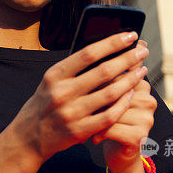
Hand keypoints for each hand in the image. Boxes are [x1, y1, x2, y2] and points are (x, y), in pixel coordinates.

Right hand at [13, 32, 149, 161]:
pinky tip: (132, 93)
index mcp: (55, 75)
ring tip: (141, 71)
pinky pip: (109, 115)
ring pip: (110, 93)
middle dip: (128, 58)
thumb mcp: (52, 81)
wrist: (29, 137)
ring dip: (131, 80)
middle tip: (143, 51)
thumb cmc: (45, 103)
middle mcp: (62, 93)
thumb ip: (74, 68)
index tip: (131, 35)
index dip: (113, 42)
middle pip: (104, 71)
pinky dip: (123, 103)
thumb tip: (107, 49)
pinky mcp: (79, 131)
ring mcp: (71, 113)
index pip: (89, 53)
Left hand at [92, 40, 156, 172]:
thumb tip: (85, 61)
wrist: (122, 156)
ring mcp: (145, 117)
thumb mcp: (108, 102)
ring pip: (112, 108)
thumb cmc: (110, 124)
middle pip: (116, 88)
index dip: (99, 76)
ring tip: (84, 121)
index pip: (118, 72)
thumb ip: (104, 83)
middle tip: (77, 101)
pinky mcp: (139, 135)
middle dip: (94, 94)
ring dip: (94, 116)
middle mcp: (146, 99)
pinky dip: (98, 132)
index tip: (81, 84)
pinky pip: (112, 127)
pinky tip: (93, 136)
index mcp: (140, 86)